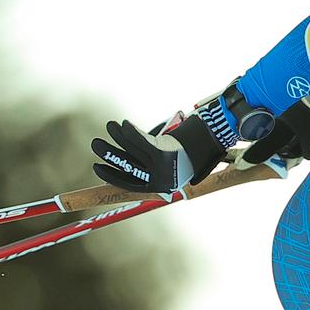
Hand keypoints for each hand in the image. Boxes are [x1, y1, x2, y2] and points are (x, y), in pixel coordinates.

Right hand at [91, 116, 226, 192]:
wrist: (215, 144)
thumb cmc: (197, 157)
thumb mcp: (177, 169)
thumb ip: (157, 171)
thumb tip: (132, 170)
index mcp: (159, 186)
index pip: (128, 183)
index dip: (111, 175)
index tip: (96, 166)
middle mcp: (158, 178)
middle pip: (127, 165)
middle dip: (109, 154)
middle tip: (95, 144)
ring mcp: (161, 166)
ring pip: (133, 150)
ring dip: (118, 136)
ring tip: (109, 126)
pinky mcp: (164, 153)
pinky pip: (142, 141)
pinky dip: (131, 132)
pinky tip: (123, 123)